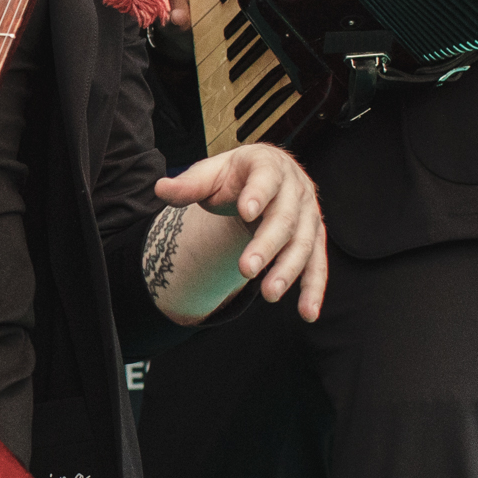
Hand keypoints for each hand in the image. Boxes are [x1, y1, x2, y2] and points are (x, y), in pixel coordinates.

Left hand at [157, 144, 327, 319]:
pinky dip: (313, 289)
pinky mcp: (314, 238)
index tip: (246, 211)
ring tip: (269, 294)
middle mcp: (295, 188)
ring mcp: (309, 214)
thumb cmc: (233, 178)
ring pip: (303, 244)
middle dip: (266, 245)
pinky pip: (317, 264)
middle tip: (246, 269)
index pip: (266, 178)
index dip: (257, 193)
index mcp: (268, 164)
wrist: (260, 181)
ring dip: (288, 270)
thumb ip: (188, 185)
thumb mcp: (209, 175)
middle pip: (285, 218)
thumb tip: (160, 189)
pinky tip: (308, 312)